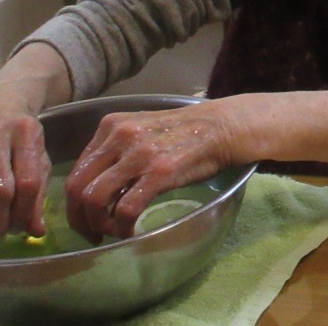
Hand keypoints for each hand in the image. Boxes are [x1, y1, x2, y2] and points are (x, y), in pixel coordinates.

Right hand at [0, 108, 50, 235]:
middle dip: (2, 218)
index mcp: (27, 133)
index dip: (24, 212)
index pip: (28, 182)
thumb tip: (37, 231)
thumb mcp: (38, 157)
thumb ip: (39, 193)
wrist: (0, 103)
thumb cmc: (21, 137)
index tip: (21, 229)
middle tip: (2, 233)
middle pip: (0, 189)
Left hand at [64, 104, 233, 241]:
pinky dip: (122, 227)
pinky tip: (130, 231)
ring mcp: (139, 153)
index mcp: (111, 125)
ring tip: (111, 232)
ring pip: (95, 198)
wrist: (223, 127)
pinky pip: (126, 208)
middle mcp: (120, 136)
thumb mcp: (142, 131)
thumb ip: (115, 151)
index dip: (74, 200)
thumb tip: (95, 187)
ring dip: (97, 224)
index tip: (84, 217)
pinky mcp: (160, 172)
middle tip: (90, 233)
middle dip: (79, 218)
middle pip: (77, 186)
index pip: (76, 170)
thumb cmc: (184, 132)